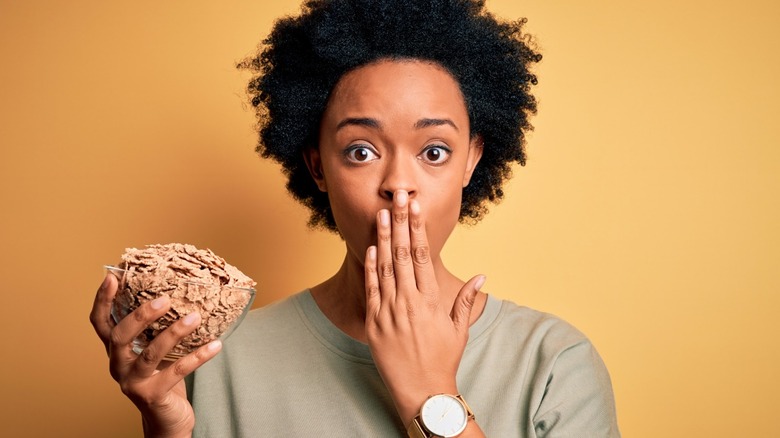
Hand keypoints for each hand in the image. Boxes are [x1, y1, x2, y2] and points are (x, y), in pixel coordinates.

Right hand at [90, 273, 221, 437]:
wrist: (167, 419)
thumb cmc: (162, 377)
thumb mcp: (154, 350)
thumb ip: (156, 328)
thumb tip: (180, 291)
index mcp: (116, 350)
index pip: (101, 323)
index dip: (103, 300)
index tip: (112, 276)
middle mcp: (117, 366)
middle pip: (120, 336)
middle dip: (141, 315)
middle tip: (165, 299)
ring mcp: (132, 383)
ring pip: (150, 354)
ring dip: (174, 332)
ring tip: (195, 317)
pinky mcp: (152, 396)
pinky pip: (176, 372)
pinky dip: (198, 357)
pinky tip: (215, 345)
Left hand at [363, 190, 485, 425]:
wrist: (422, 391)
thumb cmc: (443, 360)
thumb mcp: (459, 329)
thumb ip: (467, 300)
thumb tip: (481, 275)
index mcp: (431, 300)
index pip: (422, 255)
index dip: (417, 229)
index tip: (415, 208)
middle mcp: (409, 302)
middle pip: (402, 253)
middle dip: (399, 222)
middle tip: (398, 197)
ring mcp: (389, 312)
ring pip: (385, 267)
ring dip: (382, 238)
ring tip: (381, 213)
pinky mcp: (374, 323)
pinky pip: (371, 290)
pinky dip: (370, 268)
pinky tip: (370, 248)